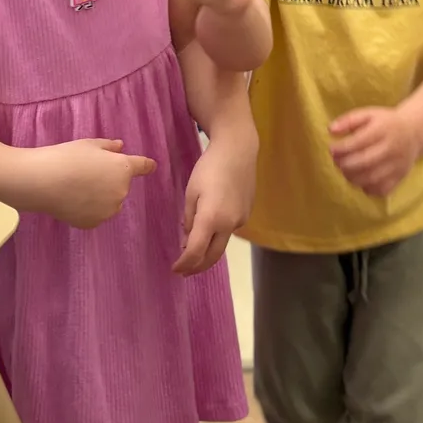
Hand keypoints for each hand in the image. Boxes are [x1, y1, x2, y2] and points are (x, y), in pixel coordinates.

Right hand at [24, 139, 154, 228]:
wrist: (43, 182)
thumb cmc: (67, 157)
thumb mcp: (89, 144)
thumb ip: (109, 147)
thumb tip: (120, 147)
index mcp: (123, 168)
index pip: (143, 166)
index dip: (147, 166)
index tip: (151, 166)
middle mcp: (121, 191)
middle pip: (120, 185)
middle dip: (109, 180)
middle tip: (86, 173)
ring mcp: (108, 210)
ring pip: (109, 202)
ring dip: (101, 197)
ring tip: (77, 189)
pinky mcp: (93, 223)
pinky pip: (96, 215)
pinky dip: (88, 210)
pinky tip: (72, 201)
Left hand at [176, 135, 256, 274]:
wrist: (238, 150)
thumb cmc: (209, 168)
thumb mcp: (191, 193)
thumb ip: (189, 220)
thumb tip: (187, 242)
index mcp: (211, 219)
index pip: (195, 252)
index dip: (184, 264)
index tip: (174, 269)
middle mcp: (229, 224)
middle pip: (213, 256)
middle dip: (197, 267)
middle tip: (184, 271)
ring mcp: (241, 220)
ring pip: (222, 243)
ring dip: (208, 251)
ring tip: (195, 249)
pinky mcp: (247, 213)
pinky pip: (230, 230)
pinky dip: (218, 234)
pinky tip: (212, 225)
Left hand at [330, 107, 421, 198]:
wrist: (414, 132)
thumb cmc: (386, 123)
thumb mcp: (368, 114)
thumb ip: (349, 120)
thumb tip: (330, 130)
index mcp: (383, 129)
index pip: (359, 142)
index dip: (341, 148)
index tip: (332, 149)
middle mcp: (392, 148)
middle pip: (364, 162)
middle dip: (345, 165)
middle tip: (337, 162)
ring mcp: (397, 165)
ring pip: (371, 178)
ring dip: (352, 178)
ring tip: (346, 171)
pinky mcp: (400, 178)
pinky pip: (381, 189)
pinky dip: (367, 188)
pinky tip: (361, 179)